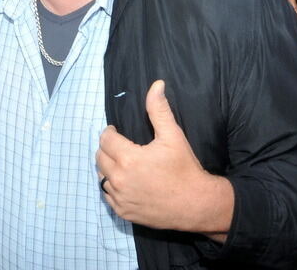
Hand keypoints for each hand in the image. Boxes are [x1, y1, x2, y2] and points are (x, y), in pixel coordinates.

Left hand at [96, 81, 230, 232]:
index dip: (111, 132)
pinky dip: (112, 187)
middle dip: (108, 148)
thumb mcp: (173, 136)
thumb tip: (157, 85)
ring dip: (108, 167)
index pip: (105, 139)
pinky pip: (107, 195)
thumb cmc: (185, 168)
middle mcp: (120, 179)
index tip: (118, 132)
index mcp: (129, 159)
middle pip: (100, 157)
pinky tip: (126, 181)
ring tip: (123, 163)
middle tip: (121, 146)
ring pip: (101, 176)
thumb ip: (159, 110)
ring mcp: (120, 198)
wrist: (197, 204)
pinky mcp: (123, 212)